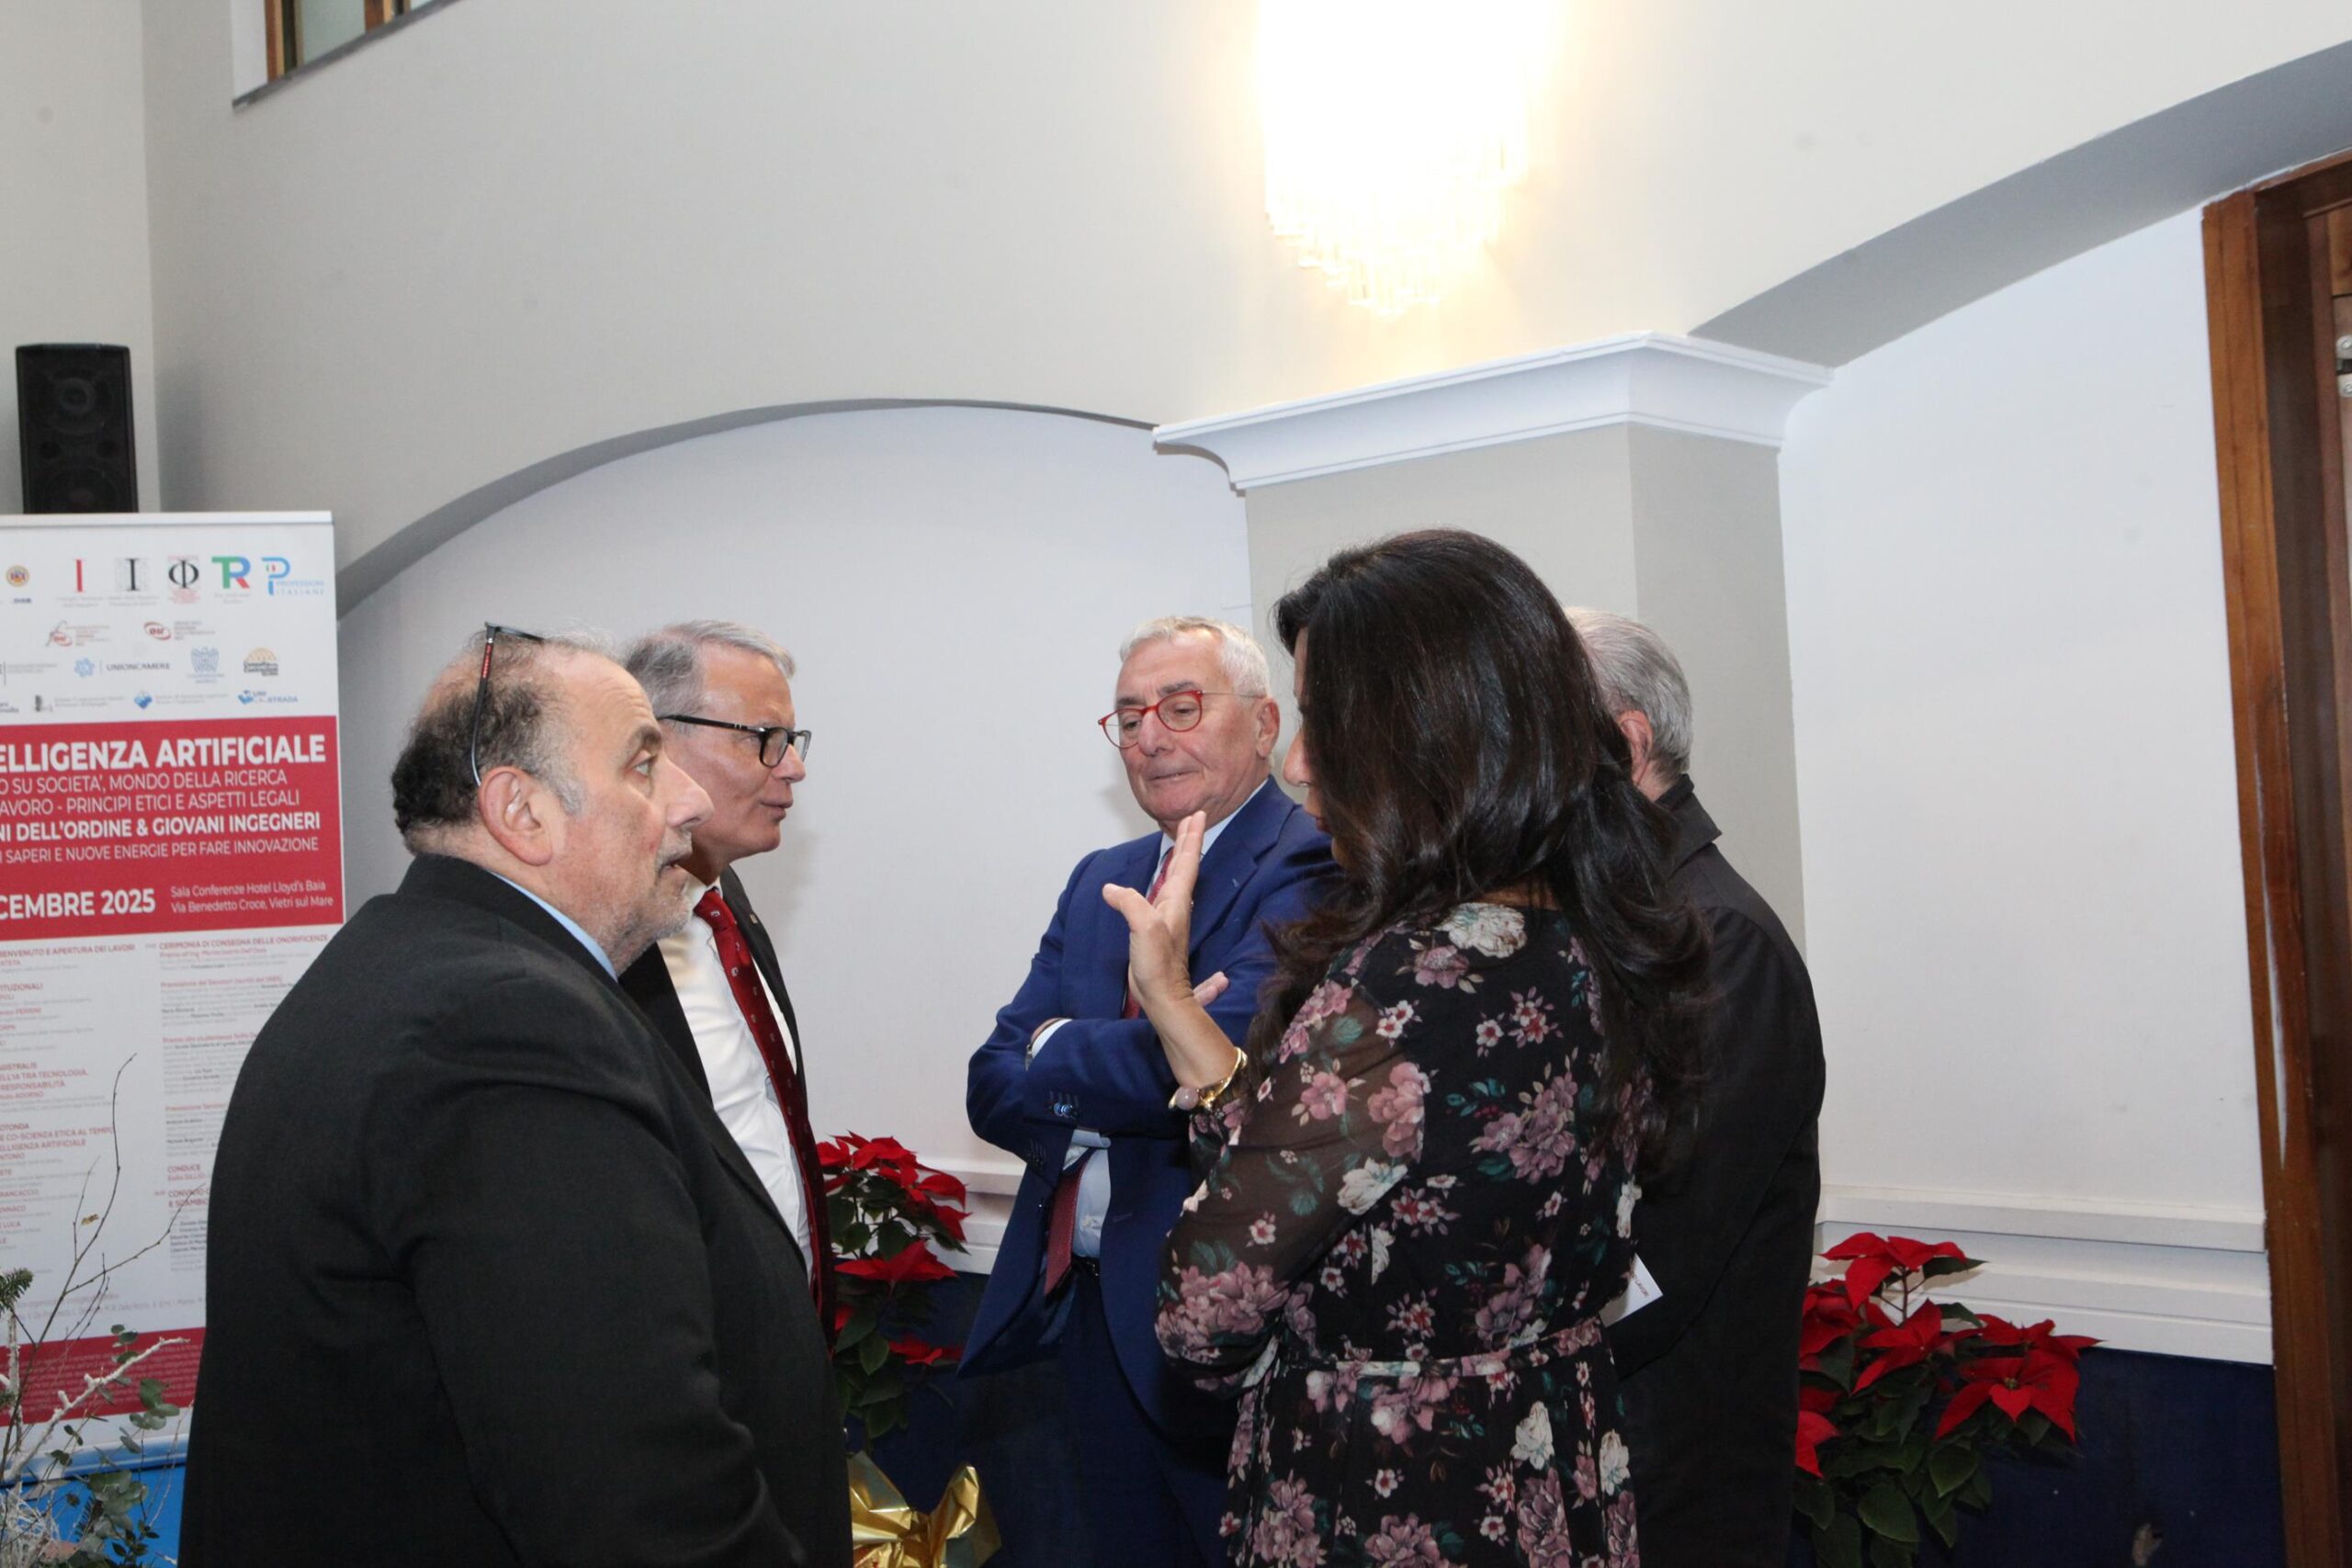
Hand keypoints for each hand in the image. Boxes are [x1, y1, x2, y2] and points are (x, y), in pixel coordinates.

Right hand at [1102, 811, 1204, 1017]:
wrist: (1162, 996)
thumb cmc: (1158, 965)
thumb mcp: (1143, 928)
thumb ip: (1130, 903)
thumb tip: (1111, 889)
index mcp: (1176, 901)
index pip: (1187, 862)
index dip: (1191, 838)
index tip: (1197, 816)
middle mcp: (1176, 906)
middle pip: (1185, 865)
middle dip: (1189, 841)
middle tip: (1194, 819)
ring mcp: (1168, 917)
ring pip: (1177, 877)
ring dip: (1180, 857)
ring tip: (1182, 840)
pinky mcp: (1157, 928)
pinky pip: (1165, 892)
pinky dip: (1166, 877)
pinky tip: (1162, 878)